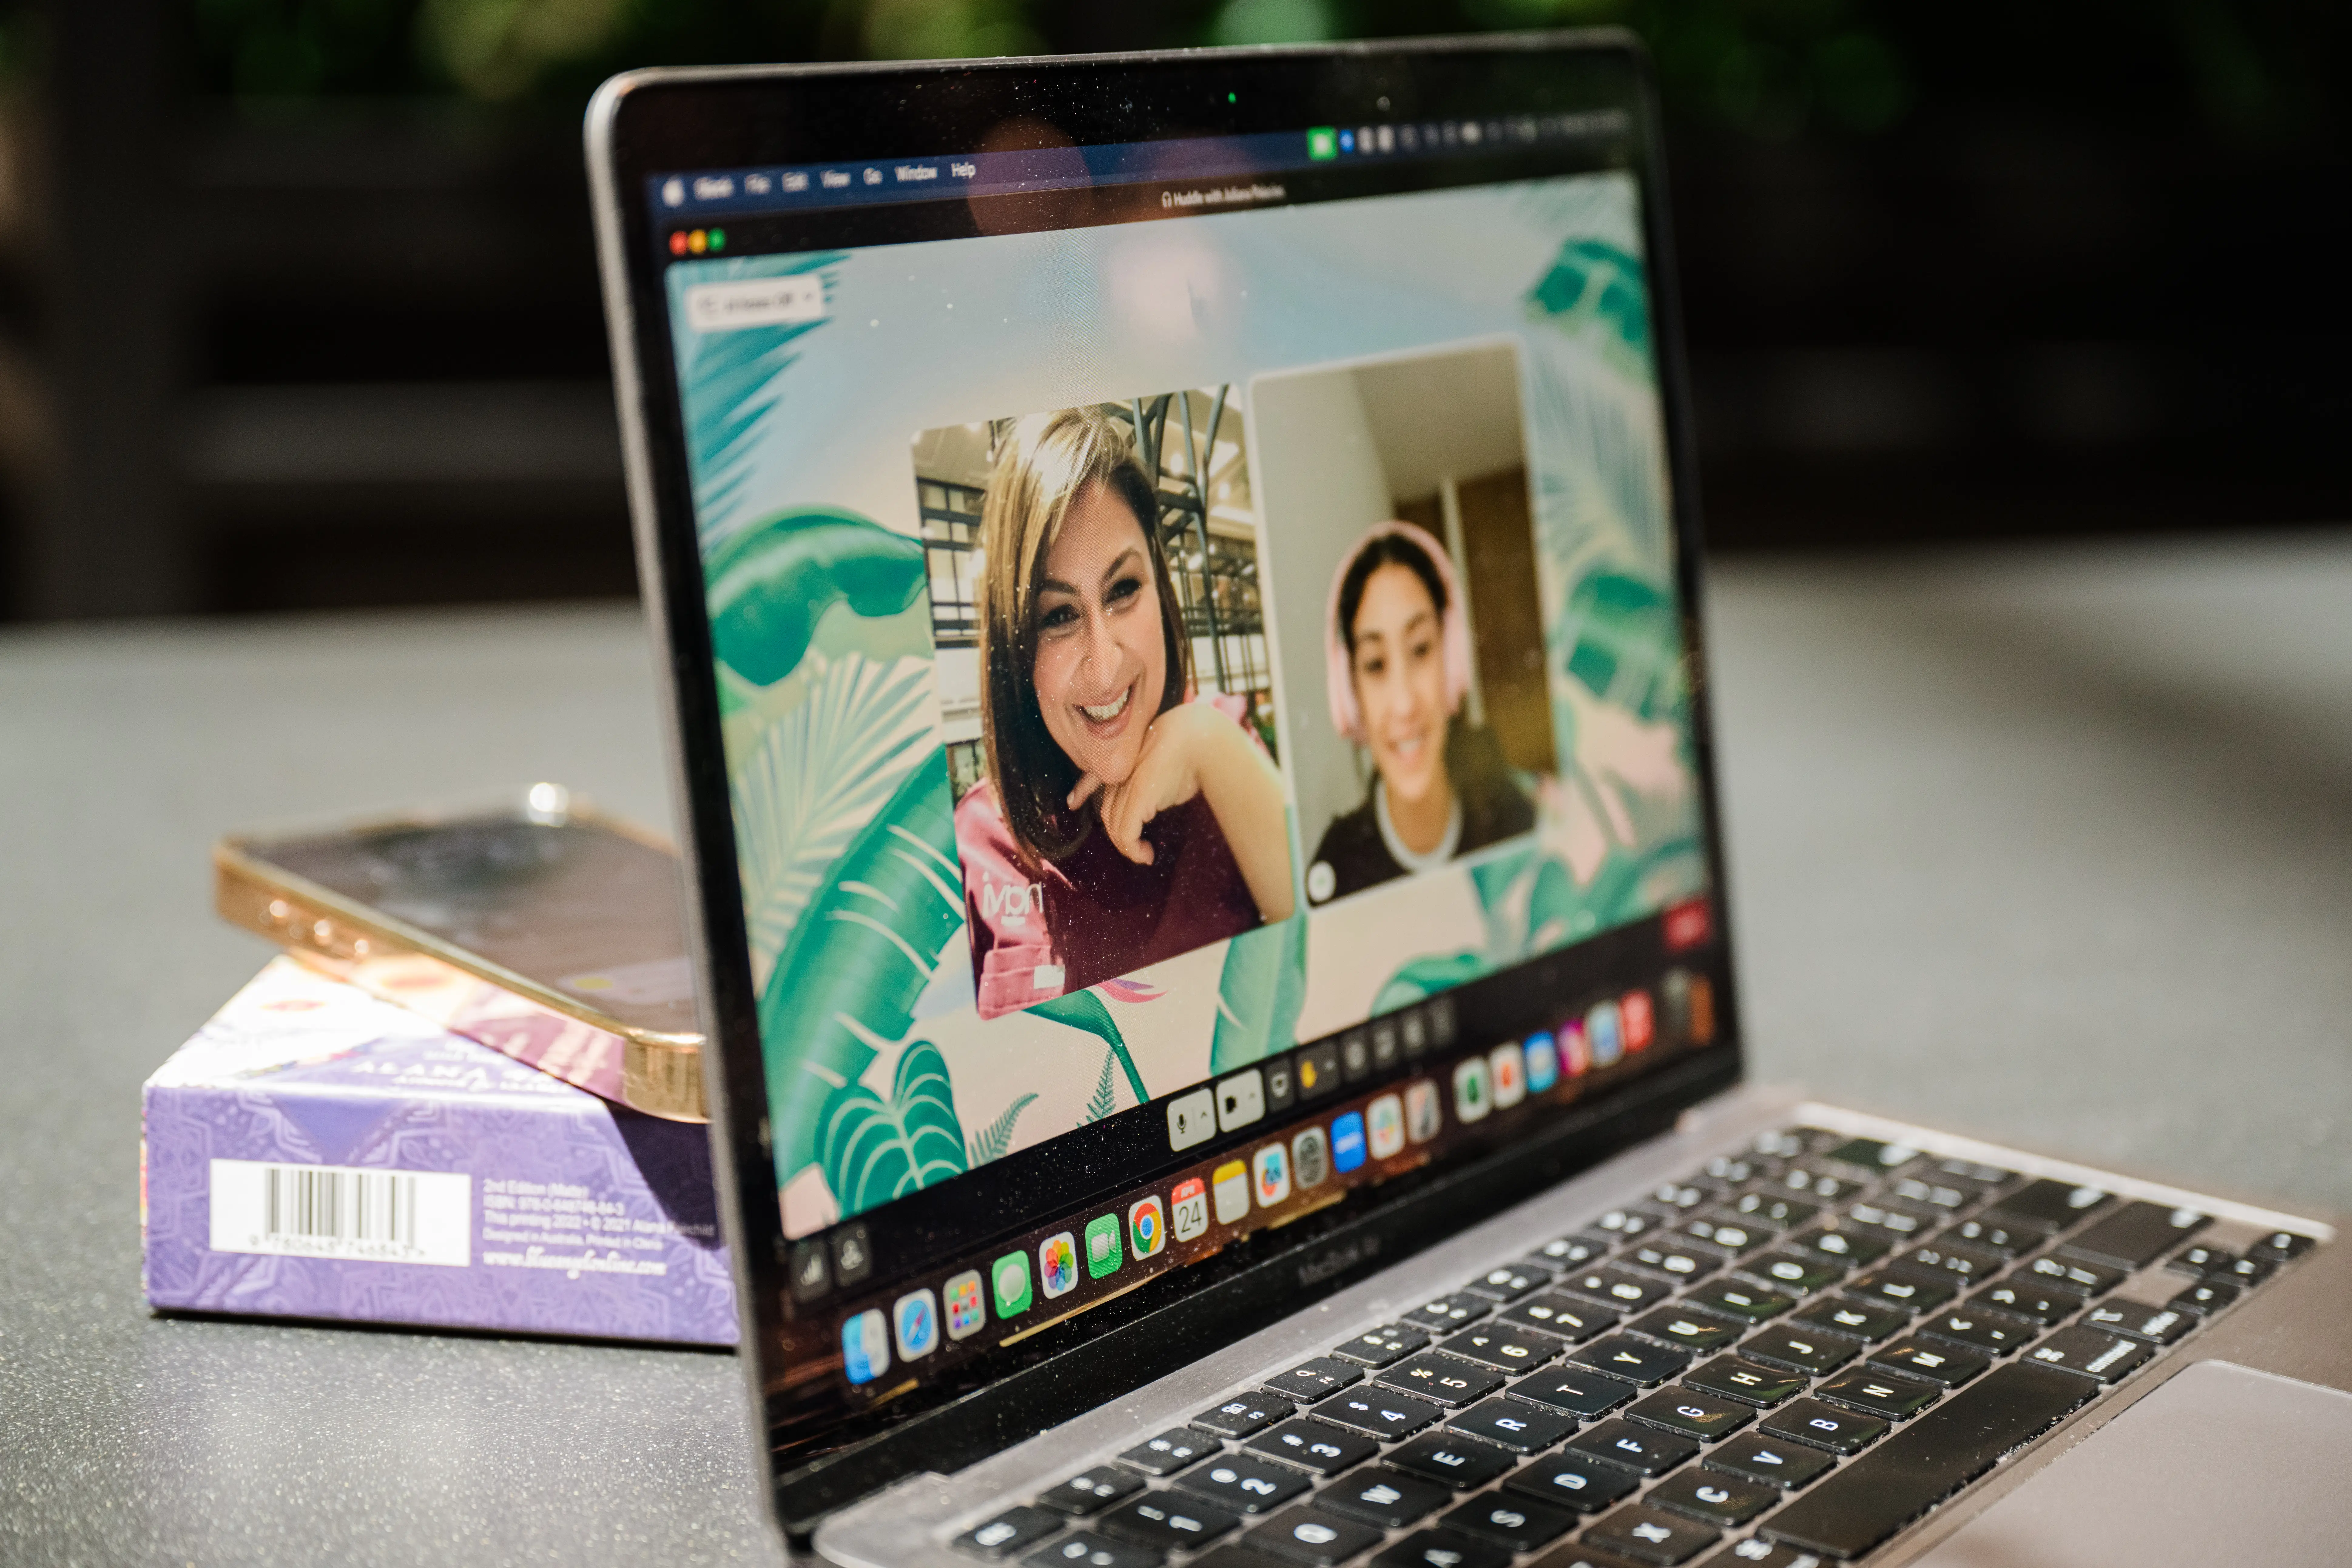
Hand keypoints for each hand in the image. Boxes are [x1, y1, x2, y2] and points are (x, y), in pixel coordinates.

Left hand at [1067, 703, 1233, 865]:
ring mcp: (1127, 783)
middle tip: (1135, 847)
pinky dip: (1133, 849)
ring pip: (1114, 824)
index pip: (1094, 775)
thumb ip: (1153, 774)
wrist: (1201, 739)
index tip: (1073, 801)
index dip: (1083, 788)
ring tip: (1143, 855)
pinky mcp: (1137, 798)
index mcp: (1125, 756)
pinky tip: (1146, 855)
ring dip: (1127, 846)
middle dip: (1117, 832)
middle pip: (1108, 809)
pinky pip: (1126, 832)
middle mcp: (1121, 770)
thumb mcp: (1169, 758)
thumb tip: (1157, 796)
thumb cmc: (1195, 746)